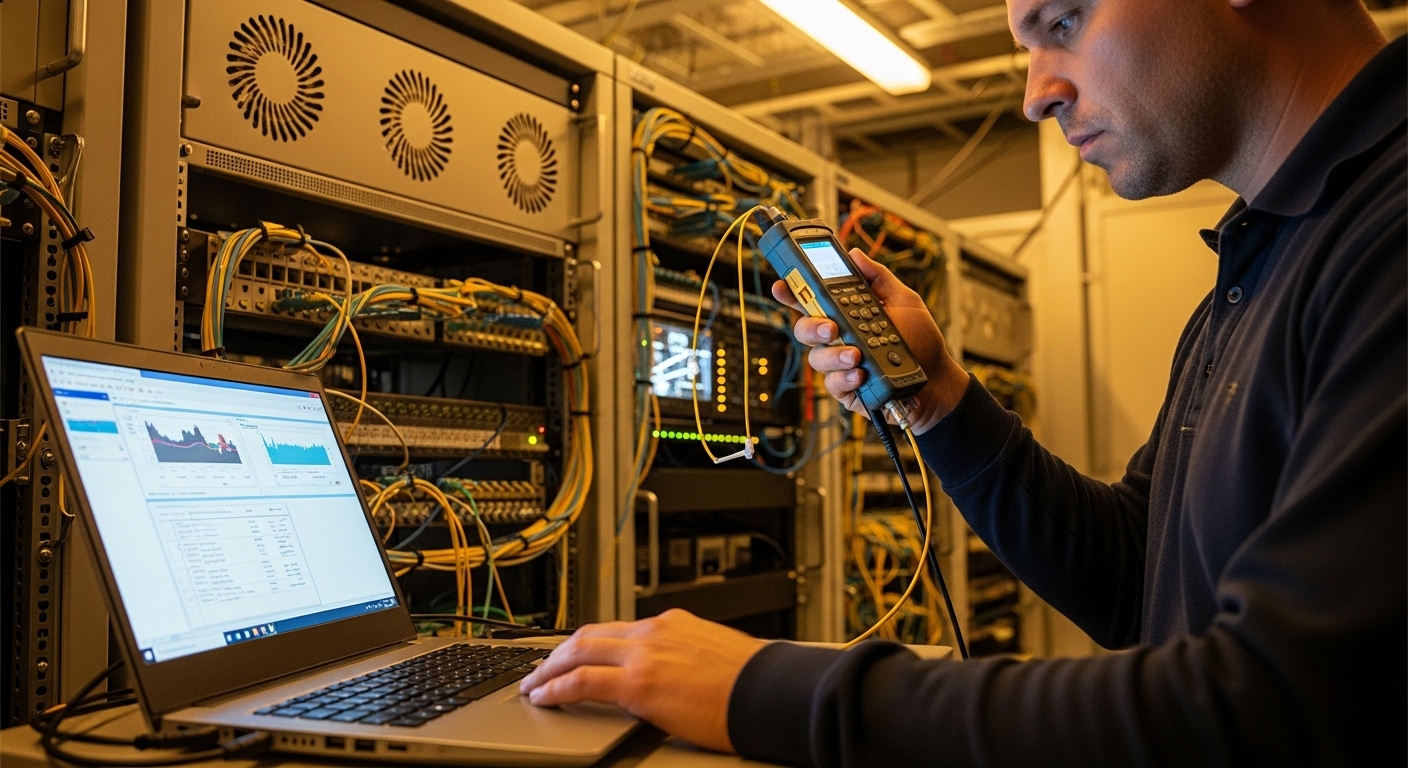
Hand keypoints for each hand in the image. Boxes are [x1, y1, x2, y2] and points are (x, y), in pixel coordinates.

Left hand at [518, 609, 765, 752]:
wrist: (771, 691)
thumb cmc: (754, 682)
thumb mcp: (714, 654)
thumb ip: (685, 657)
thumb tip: (673, 674)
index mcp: (673, 624)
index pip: (618, 628)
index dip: (589, 641)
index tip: (574, 650)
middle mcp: (654, 632)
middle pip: (589, 634)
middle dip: (558, 651)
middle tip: (540, 666)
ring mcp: (645, 655)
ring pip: (578, 652)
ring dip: (549, 668)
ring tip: (533, 684)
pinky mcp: (640, 684)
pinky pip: (583, 682)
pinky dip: (557, 688)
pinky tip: (545, 698)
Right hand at [772, 248, 967, 432]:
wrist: (936, 380)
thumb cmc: (921, 341)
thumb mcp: (904, 300)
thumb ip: (878, 277)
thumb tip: (855, 254)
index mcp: (845, 313)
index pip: (811, 300)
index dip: (791, 292)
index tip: (781, 285)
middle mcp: (837, 337)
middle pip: (804, 329)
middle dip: (811, 326)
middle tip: (831, 327)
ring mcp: (839, 363)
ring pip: (816, 357)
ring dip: (835, 355)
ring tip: (857, 355)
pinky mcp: (845, 388)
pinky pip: (831, 383)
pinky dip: (845, 377)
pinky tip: (860, 374)